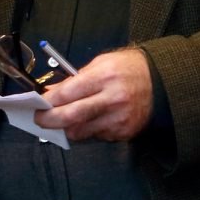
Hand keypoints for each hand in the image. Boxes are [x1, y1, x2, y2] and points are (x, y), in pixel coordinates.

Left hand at [34, 48, 153, 141]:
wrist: (161, 84)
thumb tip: (52, 92)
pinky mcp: (123, 133)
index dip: (48, 101)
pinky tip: (91, 120)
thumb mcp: (101, 63)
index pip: (67, 93)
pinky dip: (88, 130)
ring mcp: (118, 119)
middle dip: (49, 120)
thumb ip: (75, 79)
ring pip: (80, 132)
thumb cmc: (129, 69)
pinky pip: (96, 136)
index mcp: (104, 77)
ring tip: (63, 120)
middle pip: (70, 117)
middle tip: (40, 120)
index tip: (37, 105)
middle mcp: (111, 99)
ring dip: (67, 128)